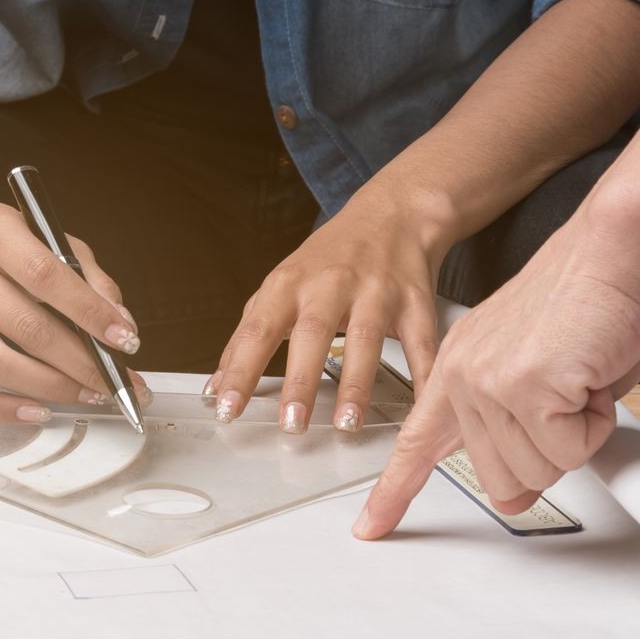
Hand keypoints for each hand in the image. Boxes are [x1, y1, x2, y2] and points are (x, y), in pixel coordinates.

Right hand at [0, 187, 148, 421]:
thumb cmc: (7, 244)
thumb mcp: (52, 240)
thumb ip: (91, 279)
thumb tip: (121, 325)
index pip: (44, 275)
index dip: (89, 312)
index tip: (124, 340)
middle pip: (24, 326)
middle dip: (80, 362)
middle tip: (114, 381)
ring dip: (51, 387)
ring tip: (88, 394)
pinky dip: (4, 410)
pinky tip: (38, 412)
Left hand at [208, 184, 446, 434]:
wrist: (393, 214)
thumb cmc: (331, 258)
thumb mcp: (280, 287)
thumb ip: (247, 336)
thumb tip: (216, 387)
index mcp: (290, 284)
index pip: (257, 331)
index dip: (240, 371)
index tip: (226, 408)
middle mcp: (330, 285)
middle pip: (312, 334)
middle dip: (300, 382)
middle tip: (290, 424)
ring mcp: (375, 291)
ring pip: (364, 339)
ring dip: (356, 384)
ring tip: (346, 423)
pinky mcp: (414, 300)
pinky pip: (420, 343)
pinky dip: (423, 377)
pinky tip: (419, 407)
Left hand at [352, 211, 639, 537]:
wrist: (618, 247)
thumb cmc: (591, 298)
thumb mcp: (536, 367)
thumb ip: (516, 425)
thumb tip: (520, 487)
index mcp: (458, 368)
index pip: (415, 444)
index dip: (393, 493)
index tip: (371, 526)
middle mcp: (463, 376)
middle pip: (500, 479)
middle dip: (548, 456)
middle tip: (569, 402)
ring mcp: (490, 382)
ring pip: (537, 471)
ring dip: (576, 437)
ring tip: (580, 379)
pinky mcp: (526, 387)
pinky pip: (568, 451)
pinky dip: (594, 426)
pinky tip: (590, 378)